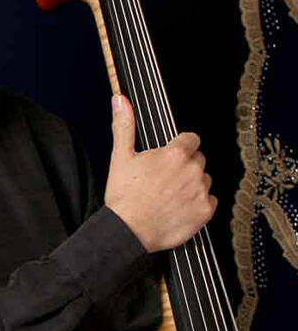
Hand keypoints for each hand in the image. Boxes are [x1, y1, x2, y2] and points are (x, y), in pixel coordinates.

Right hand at [103, 95, 214, 252]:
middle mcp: (193, 170)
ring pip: (204, 180)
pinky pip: (209, 201)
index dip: (179, 147)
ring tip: (170, 195)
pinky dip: (197, 204)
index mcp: (174, 154)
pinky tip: (178, 207)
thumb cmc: (124, 194)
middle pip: (198, 160)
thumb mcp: (120, 156)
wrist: (128, 230)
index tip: (168, 158)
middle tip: (164, 179)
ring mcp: (201, 191)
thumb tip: (120, 100)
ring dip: (192, 184)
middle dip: (185, 166)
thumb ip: (124, 125)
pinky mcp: (205, 211)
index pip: (191, 140)